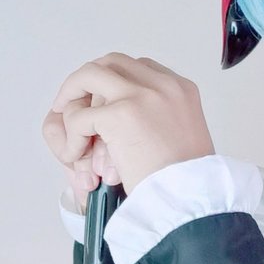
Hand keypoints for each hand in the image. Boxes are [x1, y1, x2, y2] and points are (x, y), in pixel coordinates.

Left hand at [41, 53, 215, 196]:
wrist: (192, 200)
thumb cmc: (190, 183)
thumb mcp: (186, 138)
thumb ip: (165, 119)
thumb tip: (138, 120)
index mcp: (182, 89)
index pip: (139, 67)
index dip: (114, 81)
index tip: (101, 100)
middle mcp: (163, 85)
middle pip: (111, 62)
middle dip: (87, 82)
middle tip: (74, 105)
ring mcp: (141, 96)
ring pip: (88, 76)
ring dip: (72, 99)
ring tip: (71, 130)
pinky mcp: (120, 115)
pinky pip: (79, 117)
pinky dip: (72, 135)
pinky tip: (78, 155)